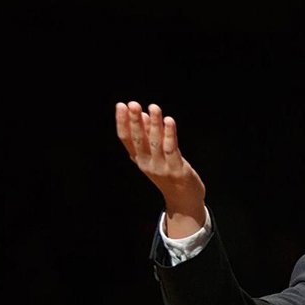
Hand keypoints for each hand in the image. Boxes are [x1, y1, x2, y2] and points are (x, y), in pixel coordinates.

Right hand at [115, 101, 206, 236]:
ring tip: (154, 108)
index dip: (122, 122)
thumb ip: (149, 136)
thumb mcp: (155, 155)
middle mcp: (147, 164)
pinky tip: (169, 121)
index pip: (126, 139)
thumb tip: (144, 114)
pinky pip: (172, 150)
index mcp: (139, 159)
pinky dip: (170, 134)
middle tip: (132, 104)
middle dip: (135, 121)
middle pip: (138, 140)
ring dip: (155, 124)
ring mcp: (162, 168)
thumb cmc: (169, 174)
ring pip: (155, 143)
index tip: (120, 105)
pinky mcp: (177, 170)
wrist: (184, 200)